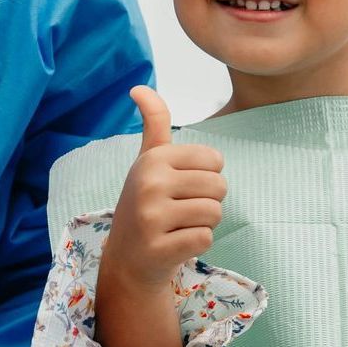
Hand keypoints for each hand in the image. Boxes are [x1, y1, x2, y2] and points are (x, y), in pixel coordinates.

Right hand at [103, 85, 226, 290]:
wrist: (128, 259)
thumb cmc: (147, 203)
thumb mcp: (148, 161)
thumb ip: (154, 123)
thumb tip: (138, 87)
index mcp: (152, 158)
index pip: (215, 160)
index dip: (206, 177)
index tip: (180, 188)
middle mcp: (148, 183)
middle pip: (219, 186)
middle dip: (208, 201)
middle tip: (180, 211)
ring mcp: (151, 217)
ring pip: (215, 213)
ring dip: (203, 224)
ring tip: (177, 226)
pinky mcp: (159, 247)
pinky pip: (205, 238)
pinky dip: (196, 243)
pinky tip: (174, 244)